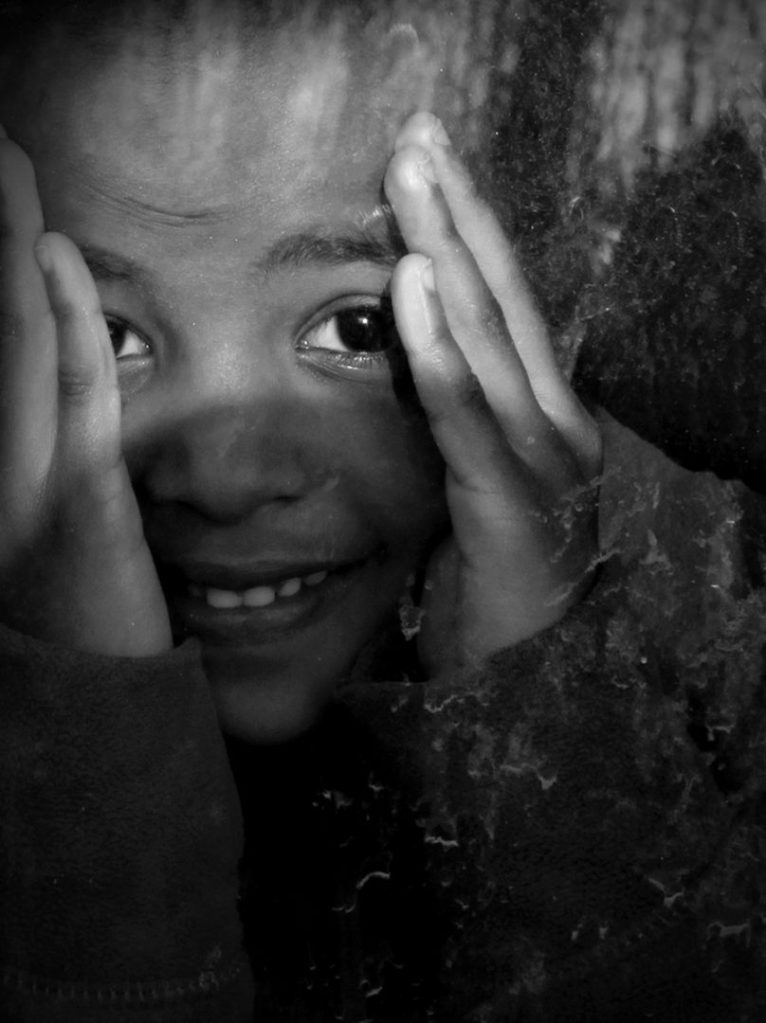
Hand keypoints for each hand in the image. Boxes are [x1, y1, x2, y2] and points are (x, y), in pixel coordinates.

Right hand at [0, 128, 169, 655]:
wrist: (84, 714)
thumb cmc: (70, 629)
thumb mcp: (39, 540)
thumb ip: (42, 468)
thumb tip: (59, 399)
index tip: (2, 223)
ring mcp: (21, 480)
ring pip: (16, 342)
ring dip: (11, 247)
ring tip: (8, 168)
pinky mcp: (76, 499)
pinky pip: (74, 392)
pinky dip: (65, 319)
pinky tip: (54, 256)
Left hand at [384, 113, 601, 674]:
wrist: (538, 679)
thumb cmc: (498, 581)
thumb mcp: (475, 482)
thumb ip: (456, 419)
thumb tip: (413, 355)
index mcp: (540, 411)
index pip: (501, 305)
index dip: (467, 231)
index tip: (431, 166)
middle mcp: (550, 418)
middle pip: (499, 298)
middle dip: (458, 213)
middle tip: (419, 138)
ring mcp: (537, 456)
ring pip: (487, 336)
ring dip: (444, 253)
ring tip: (411, 180)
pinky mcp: (509, 499)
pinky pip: (466, 413)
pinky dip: (438, 347)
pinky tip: (412, 289)